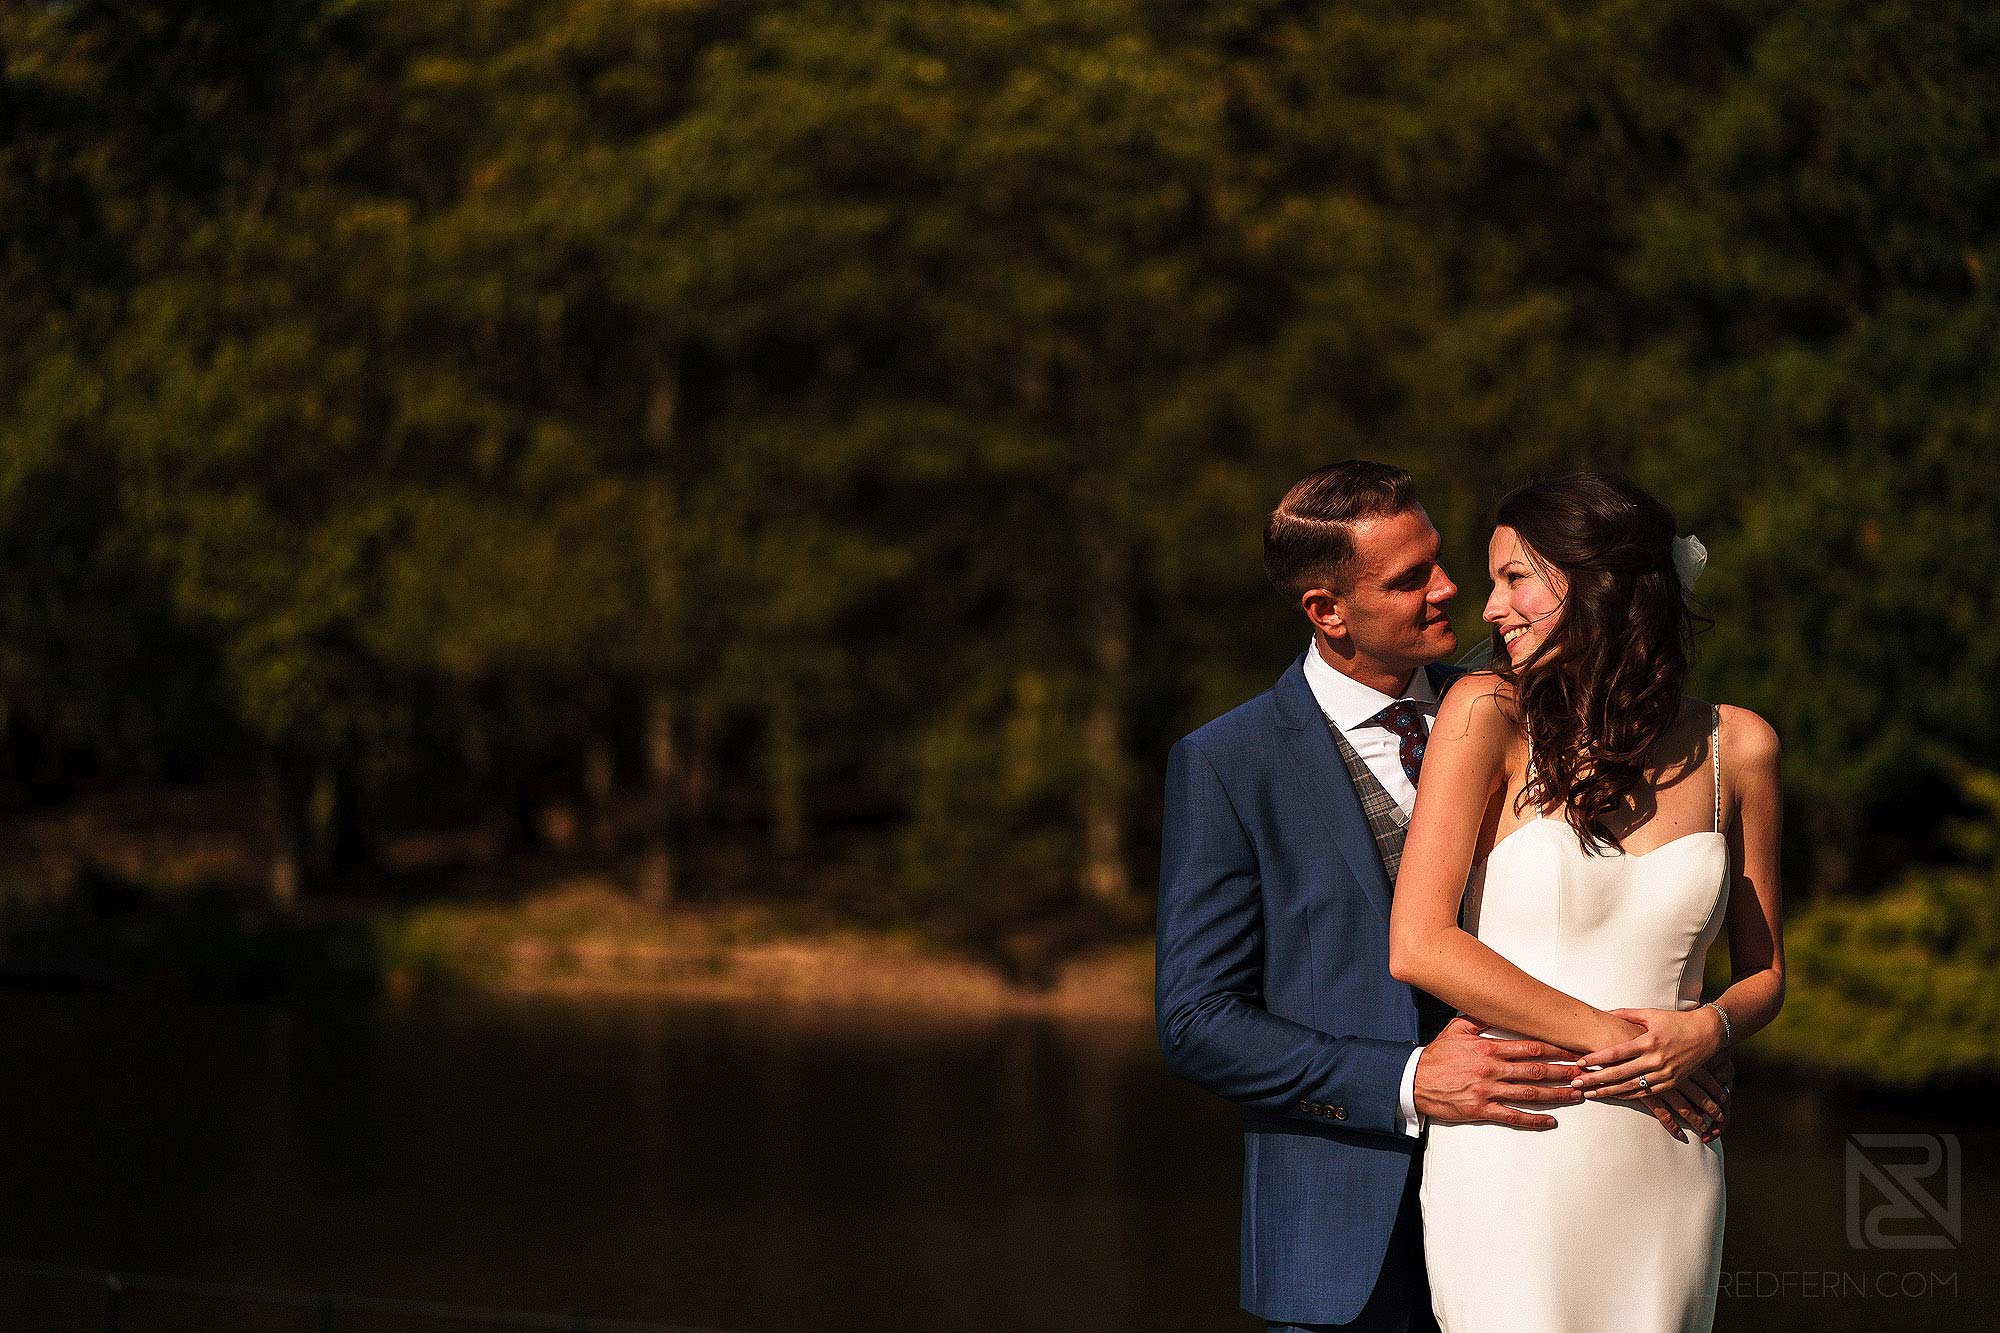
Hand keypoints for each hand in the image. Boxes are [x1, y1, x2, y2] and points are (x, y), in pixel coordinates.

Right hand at [1414, 1015, 1585, 1129]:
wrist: (1413, 1081)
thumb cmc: (1436, 1055)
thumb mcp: (1456, 1029)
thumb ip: (1480, 1020)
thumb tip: (1500, 1007)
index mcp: (1488, 1049)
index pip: (1529, 1048)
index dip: (1555, 1050)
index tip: (1573, 1051)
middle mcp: (1491, 1070)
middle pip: (1536, 1071)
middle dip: (1564, 1072)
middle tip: (1585, 1073)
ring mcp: (1487, 1091)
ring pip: (1529, 1093)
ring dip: (1556, 1094)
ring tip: (1577, 1095)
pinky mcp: (1481, 1110)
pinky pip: (1512, 1116)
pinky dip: (1533, 1119)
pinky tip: (1550, 1120)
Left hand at [1571, 1007, 1724, 1100]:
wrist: (1708, 1034)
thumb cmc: (1676, 1021)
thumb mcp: (1651, 1014)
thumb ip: (1626, 1014)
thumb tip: (1603, 1012)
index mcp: (1648, 1041)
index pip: (1617, 1052)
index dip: (1597, 1058)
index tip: (1580, 1063)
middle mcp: (1656, 1059)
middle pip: (1620, 1073)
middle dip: (1595, 1079)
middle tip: (1576, 1083)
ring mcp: (1665, 1073)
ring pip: (1631, 1086)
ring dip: (1609, 1091)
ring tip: (1589, 1094)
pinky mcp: (1672, 1082)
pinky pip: (1647, 1093)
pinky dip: (1629, 1095)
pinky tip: (1614, 1096)